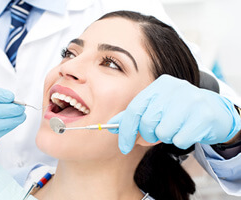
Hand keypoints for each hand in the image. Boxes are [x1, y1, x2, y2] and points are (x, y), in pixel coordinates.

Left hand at [108, 75, 240, 153]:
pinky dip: (180, 141)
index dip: (126, 130)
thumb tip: (112, 125)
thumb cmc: (179, 111)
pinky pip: (180, 139)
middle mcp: (174, 88)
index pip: (134, 109)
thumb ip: (135, 115)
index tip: (123, 146)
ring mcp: (190, 100)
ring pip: (163, 132)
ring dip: (166, 137)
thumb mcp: (156, 107)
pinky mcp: (203, 116)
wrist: (215, 111)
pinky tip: (188, 131)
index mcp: (159, 85)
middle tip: (156, 135)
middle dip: (148, 136)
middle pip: (147, 122)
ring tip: (175, 128)